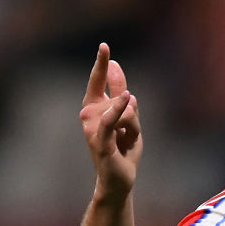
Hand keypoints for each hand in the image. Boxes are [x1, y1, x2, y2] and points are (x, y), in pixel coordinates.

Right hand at [79, 43, 142, 200]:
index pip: (97, 81)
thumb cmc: (123, 150)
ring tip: (126, 143)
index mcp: (94, 108)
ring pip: (126, 110)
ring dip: (135, 127)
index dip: (101, 63)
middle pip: (122, 98)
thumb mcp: (129, 121)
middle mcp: (89, 115)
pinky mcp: (101, 141)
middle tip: (128, 135)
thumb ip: (124, 101)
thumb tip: (125, 87)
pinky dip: (119, 110)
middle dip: (134, 115)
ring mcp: (93, 128)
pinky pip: (111, 120)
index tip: (104, 45)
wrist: (119, 180)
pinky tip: (127, 98)